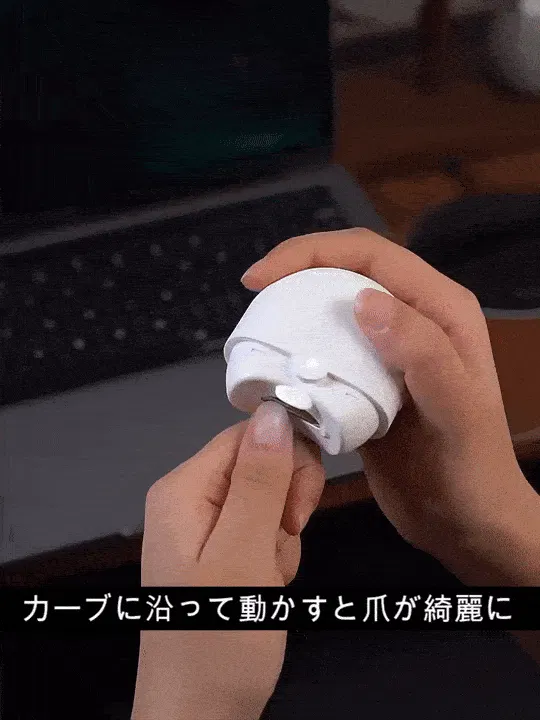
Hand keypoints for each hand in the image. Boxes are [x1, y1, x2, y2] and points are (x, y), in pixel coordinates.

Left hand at [132, 402, 324, 719]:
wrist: (200, 716)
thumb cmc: (217, 640)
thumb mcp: (243, 555)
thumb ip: (260, 481)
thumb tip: (276, 410)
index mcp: (184, 488)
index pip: (249, 435)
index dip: (284, 463)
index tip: (295, 511)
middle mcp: (190, 498)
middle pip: (262, 465)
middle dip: (284, 507)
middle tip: (276, 548)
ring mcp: (204, 526)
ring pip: (271, 501)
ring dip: (282, 539)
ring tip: (265, 579)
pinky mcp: (220, 550)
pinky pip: (264, 531)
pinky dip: (275, 556)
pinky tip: (263, 586)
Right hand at [241, 228, 539, 584]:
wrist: (465, 523)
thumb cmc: (470, 469)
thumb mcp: (454, 410)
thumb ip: (421, 351)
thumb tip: (363, 299)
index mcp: (441, 308)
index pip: (369, 254)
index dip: (310, 253)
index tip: (259, 279)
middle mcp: (414, 319)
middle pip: (344, 274)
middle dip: (295, 279)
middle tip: (254, 305)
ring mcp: (389, 351)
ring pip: (331, 313)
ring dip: (294, 318)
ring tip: (261, 336)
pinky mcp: (368, 382)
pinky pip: (328, 354)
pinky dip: (300, 357)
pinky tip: (279, 374)